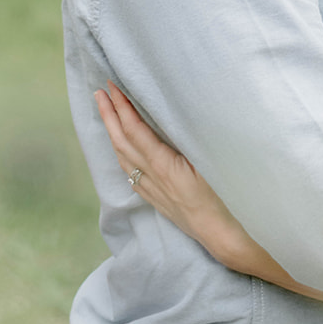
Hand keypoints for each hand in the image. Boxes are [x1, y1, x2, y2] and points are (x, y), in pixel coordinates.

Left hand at [95, 83, 246, 261]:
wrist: (221, 235)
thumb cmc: (223, 197)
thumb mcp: (211, 162)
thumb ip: (192, 137)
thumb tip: (178, 112)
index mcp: (164, 165)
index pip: (135, 130)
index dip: (122, 108)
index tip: (113, 88)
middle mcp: (152, 177)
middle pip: (122, 141)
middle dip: (109, 115)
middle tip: (99, 93)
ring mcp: (151, 189)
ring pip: (123, 157)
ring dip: (112, 133)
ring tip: (106, 114)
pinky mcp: (155, 198)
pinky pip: (130, 171)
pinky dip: (122, 154)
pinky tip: (122, 150)